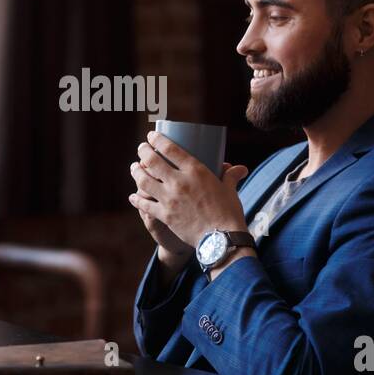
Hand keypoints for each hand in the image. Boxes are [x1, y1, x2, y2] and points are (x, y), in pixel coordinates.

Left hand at [128, 130, 247, 251]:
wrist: (222, 238)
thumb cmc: (228, 212)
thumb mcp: (229, 189)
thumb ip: (231, 176)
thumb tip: (240, 168)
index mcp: (195, 171)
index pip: (170, 149)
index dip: (157, 139)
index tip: (151, 136)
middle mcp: (179, 182)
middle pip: (152, 161)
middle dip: (143, 152)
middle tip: (141, 149)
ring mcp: (169, 199)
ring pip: (144, 181)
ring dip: (136, 172)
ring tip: (134, 168)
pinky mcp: (165, 215)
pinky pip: (145, 205)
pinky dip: (137, 199)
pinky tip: (133, 196)